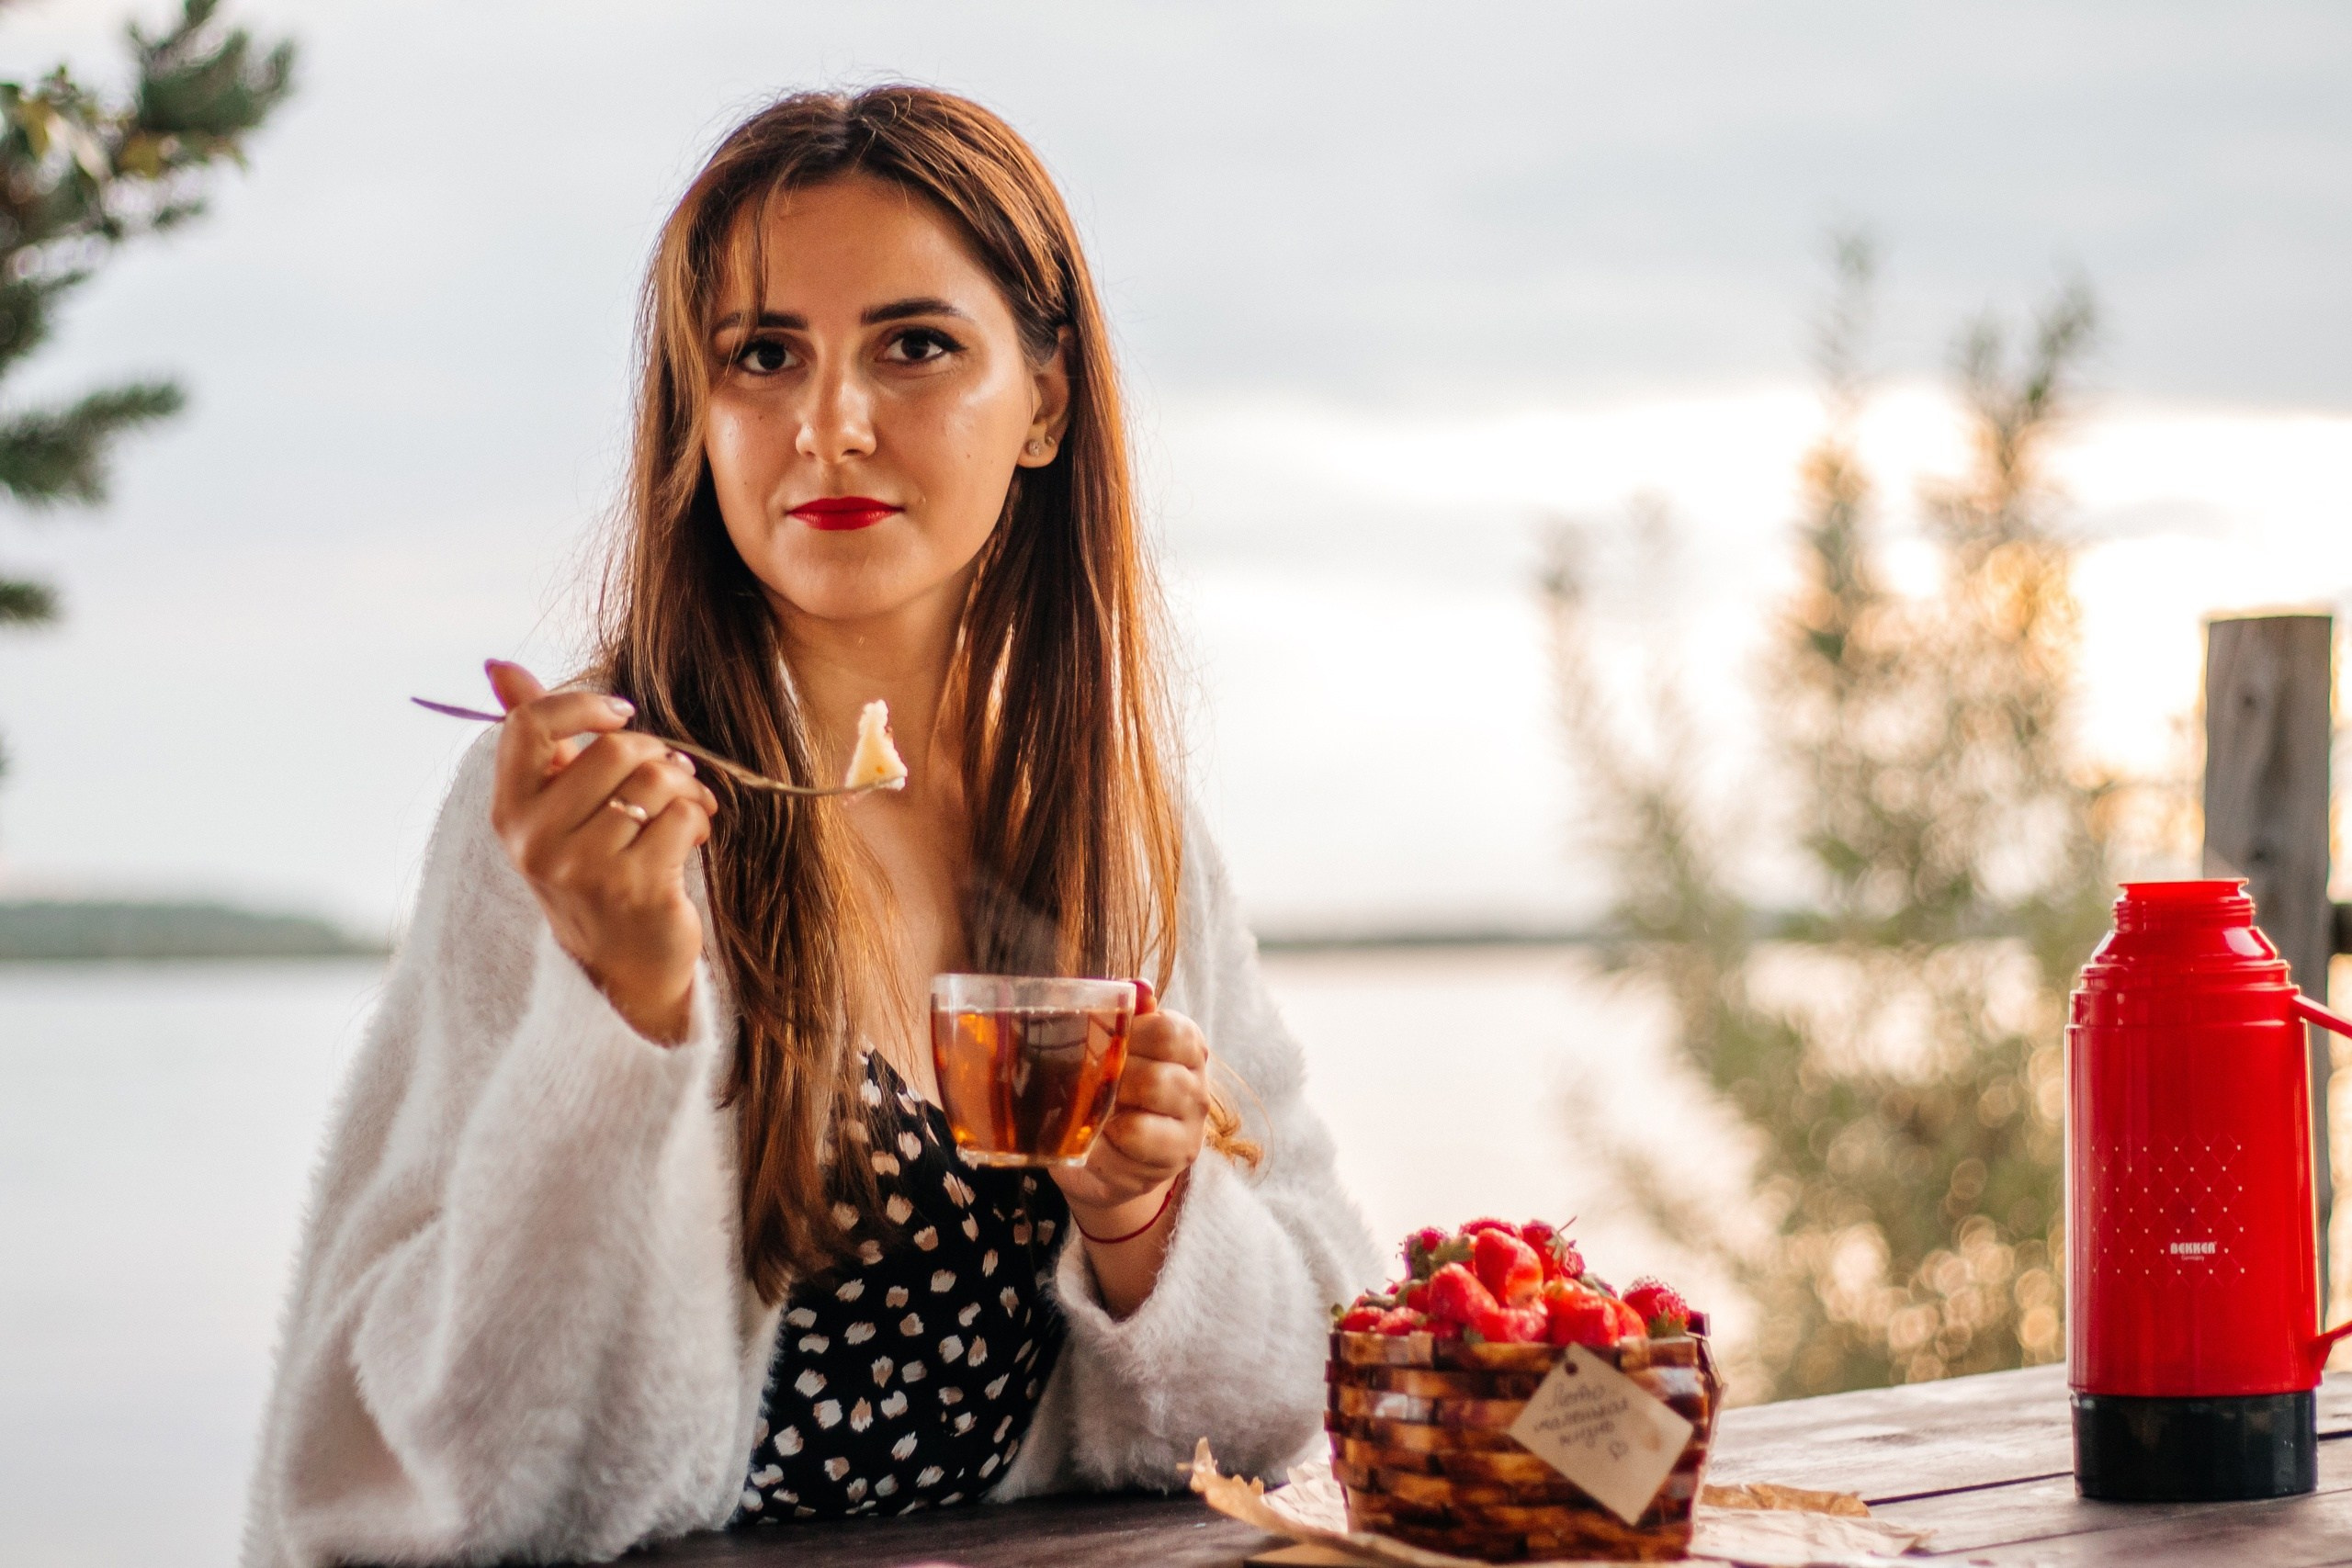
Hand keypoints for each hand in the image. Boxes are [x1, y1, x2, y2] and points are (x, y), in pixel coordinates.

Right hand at [485, 660, 719, 1043]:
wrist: (624, 961)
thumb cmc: (594, 866)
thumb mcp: (555, 803)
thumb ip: (535, 735)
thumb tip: (498, 664)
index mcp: (509, 810)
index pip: (528, 725)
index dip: (582, 705)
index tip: (621, 714)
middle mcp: (535, 840)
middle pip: (613, 749)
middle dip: (655, 754)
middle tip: (668, 776)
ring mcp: (582, 868)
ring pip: (655, 779)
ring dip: (684, 788)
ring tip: (683, 809)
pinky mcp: (633, 888)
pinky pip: (682, 815)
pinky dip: (699, 818)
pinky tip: (692, 838)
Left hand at [1051, 983, 1209, 1235]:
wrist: (1107, 1152)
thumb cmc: (1109, 1088)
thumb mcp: (1112, 1045)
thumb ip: (1122, 1013)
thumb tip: (1137, 987)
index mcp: (1187, 1046)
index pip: (1169, 1031)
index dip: (1129, 1035)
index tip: (1103, 1043)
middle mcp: (1197, 1088)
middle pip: (1157, 1074)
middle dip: (1113, 1077)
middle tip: (1091, 1081)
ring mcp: (1189, 1130)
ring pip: (1145, 1112)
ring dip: (1109, 1106)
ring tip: (1096, 1108)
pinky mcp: (1171, 1162)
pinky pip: (1130, 1142)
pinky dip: (1102, 1139)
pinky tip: (1098, 1136)